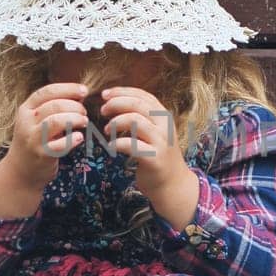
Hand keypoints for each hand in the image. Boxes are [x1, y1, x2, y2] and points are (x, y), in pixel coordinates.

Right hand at [0, 82, 88, 217]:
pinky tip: (80, 137)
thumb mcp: (37, 121)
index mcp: (26, 109)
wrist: (20, 170)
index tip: (84, 91)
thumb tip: (79, 95)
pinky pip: (59, 145)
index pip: (47, 91)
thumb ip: (54, 107)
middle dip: (75, 106)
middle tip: (84, 112)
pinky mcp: (41, 154)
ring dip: (75, 119)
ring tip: (84, 122)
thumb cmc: (35, 140)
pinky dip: (73, 139)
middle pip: (55, 105)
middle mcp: (26, 122)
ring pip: (56, 121)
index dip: (68, 88)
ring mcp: (32, 139)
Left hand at [99, 85, 199, 228]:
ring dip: (116, 123)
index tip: (105, 94)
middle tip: (103, 111)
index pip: (142, 95)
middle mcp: (165, 126)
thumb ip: (141, 117)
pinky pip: (131, 145)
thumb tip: (115, 102)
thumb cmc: (157, 155)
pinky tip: (110, 147)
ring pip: (135, 121)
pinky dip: (116, 144)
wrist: (172, 183)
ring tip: (107, 131)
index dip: (122, 92)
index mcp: (163, 116)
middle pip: (137, 105)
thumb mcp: (153, 131)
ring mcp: (161, 142)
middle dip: (116, 104)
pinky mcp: (154, 158)